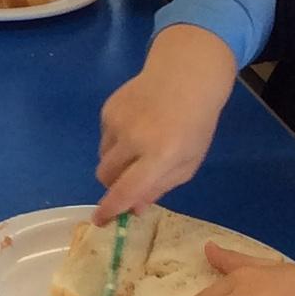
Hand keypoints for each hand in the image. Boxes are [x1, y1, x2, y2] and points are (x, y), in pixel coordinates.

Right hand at [93, 27, 236, 220]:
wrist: (186, 75)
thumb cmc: (195, 124)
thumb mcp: (188, 163)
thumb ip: (159, 187)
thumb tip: (132, 208)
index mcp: (160, 155)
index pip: (126, 190)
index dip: (110, 209)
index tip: (100, 221)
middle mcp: (134, 139)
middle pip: (105, 176)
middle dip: (114, 185)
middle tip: (130, 180)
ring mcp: (117, 122)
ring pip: (103, 157)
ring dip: (116, 162)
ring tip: (140, 146)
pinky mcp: (107, 109)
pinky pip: (104, 138)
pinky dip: (116, 141)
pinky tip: (136, 126)